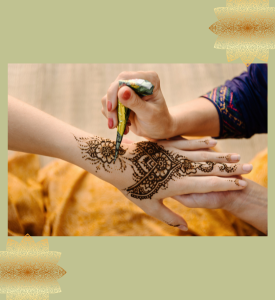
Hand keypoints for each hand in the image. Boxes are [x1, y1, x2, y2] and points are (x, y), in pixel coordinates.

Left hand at [74, 136, 252, 230]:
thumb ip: (169, 216)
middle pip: (210, 167)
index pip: (208, 184)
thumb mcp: (149, 206)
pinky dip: (201, 143)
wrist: (116, 163)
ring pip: (202, 155)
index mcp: (178, 184)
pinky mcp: (167, 145)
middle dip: (231, 168)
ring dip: (221, 155)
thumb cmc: (131, 186)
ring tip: (237, 155)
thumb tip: (185, 227)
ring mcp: (174, 154)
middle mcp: (179, 167)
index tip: (242, 184)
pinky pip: (188, 143)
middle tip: (249, 167)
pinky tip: (212, 141)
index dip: (227, 184)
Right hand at [101, 71, 173, 138]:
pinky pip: (107, 106)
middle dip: (111, 106)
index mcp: (148, 79)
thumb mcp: (148, 114)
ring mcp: (127, 90)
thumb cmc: (158, 121)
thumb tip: (122, 91)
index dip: (115, 92)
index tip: (112, 108)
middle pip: (114, 87)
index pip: (124, 78)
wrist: (158, 130)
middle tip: (113, 123)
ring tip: (120, 126)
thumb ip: (135, 102)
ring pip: (107, 97)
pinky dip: (112, 117)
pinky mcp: (120, 99)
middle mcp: (136, 81)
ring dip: (111, 114)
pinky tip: (124, 126)